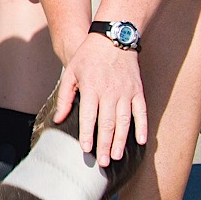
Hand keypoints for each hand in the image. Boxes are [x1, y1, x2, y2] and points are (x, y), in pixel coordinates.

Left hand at [53, 34, 147, 166]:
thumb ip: (65, 97)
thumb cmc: (88, 56)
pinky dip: (142, 127)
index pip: (88, 116)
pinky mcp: (137, 90)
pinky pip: (141, 112)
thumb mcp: (70, 73)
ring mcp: (126, 92)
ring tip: (117, 156)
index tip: (86, 149)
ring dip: (121, 140)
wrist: (113, 38)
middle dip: (104, 144)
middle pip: (107, 123)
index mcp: (91, 88)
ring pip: (124, 121)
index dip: (87, 134)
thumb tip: (58, 119)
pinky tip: (141, 141)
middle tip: (102, 161)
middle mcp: (109, 91)